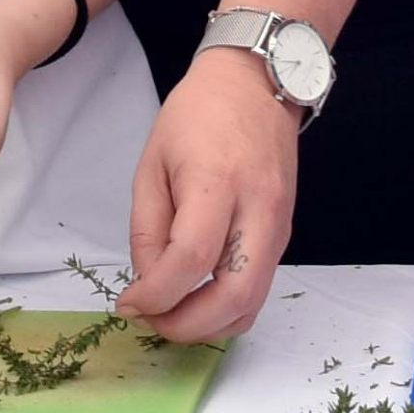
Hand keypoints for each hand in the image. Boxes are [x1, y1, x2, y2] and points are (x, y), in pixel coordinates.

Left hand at [117, 49, 296, 343]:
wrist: (257, 85)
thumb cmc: (196, 116)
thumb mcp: (152, 165)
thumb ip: (148, 230)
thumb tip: (149, 286)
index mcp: (218, 184)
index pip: (190, 261)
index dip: (155, 296)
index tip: (128, 304)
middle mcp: (259, 212)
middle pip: (234, 298)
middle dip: (187, 327)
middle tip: (152, 322)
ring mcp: (279, 227)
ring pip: (252, 305)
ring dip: (209, 327)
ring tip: (171, 315)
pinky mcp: (285, 235)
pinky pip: (258, 289)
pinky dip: (227, 309)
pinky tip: (197, 299)